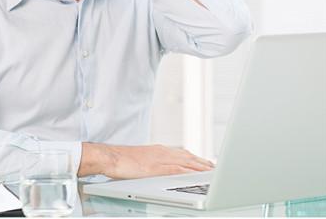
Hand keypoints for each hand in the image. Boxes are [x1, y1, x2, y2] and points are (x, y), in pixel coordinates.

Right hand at [79, 143, 214, 179]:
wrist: (111, 157)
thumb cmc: (122, 160)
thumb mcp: (141, 159)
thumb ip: (153, 162)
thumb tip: (158, 169)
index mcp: (159, 150)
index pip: (182, 154)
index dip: (195, 158)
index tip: (204, 162)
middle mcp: (162, 152)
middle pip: (187, 157)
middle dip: (202, 162)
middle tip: (214, 166)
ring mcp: (160, 159)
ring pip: (186, 162)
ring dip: (200, 166)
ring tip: (212, 171)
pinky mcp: (156, 168)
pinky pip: (177, 169)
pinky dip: (189, 171)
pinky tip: (197, 175)